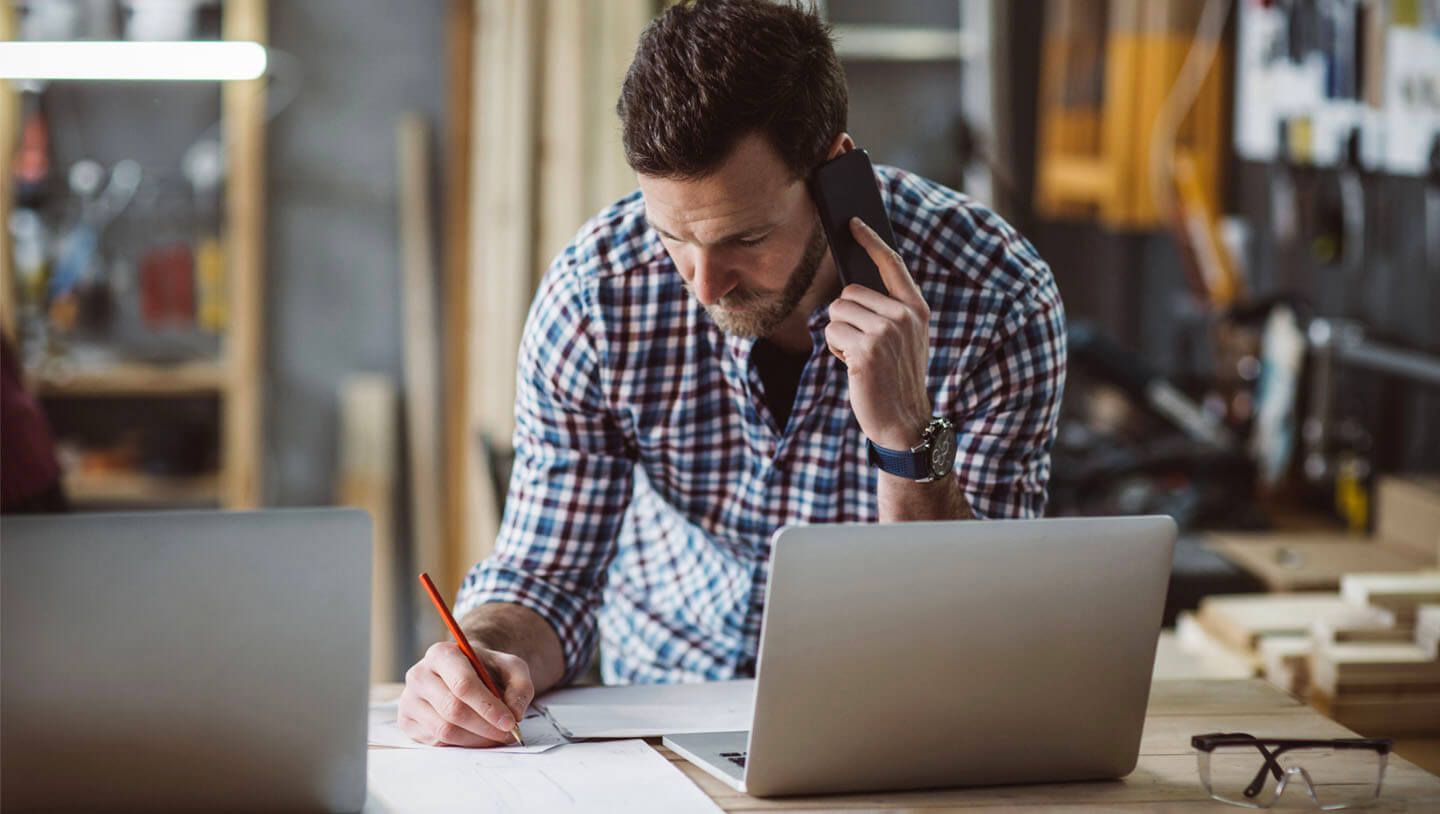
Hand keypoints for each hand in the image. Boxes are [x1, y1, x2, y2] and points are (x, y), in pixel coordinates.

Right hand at [398, 639, 534, 747]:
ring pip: (444, 730)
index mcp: (441, 654)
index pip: (463, 684)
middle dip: (485, 727)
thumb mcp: (510, 668)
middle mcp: (419, 674)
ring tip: (495, 736)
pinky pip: (436, 741)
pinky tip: (476, 735)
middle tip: (508, 734)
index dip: (488, 706)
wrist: (463, 672)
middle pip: (453, 710)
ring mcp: (409, 699)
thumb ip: (520, 687)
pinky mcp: (407, 721)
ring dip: (476, 739)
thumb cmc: (486, 669)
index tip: (510, 722)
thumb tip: (514, 713)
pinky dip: (462, 744)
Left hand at [824, 217, 932, 449]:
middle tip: (864, 346)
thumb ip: (889, 310)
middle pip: (849, 293)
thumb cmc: (896, 378)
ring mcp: (886, 333)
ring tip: (860, 357)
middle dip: (846, 318)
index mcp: (916, 309)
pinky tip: (854, 367)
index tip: (852, 222)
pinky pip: (830, 332)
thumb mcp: (905, 339)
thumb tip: (853, 285)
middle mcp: (904, 316)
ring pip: (836, 312)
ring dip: (839, 335)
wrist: (905, 422)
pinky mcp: (865, 351)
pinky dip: (835, 350)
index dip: (870, 240)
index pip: (891, 264)